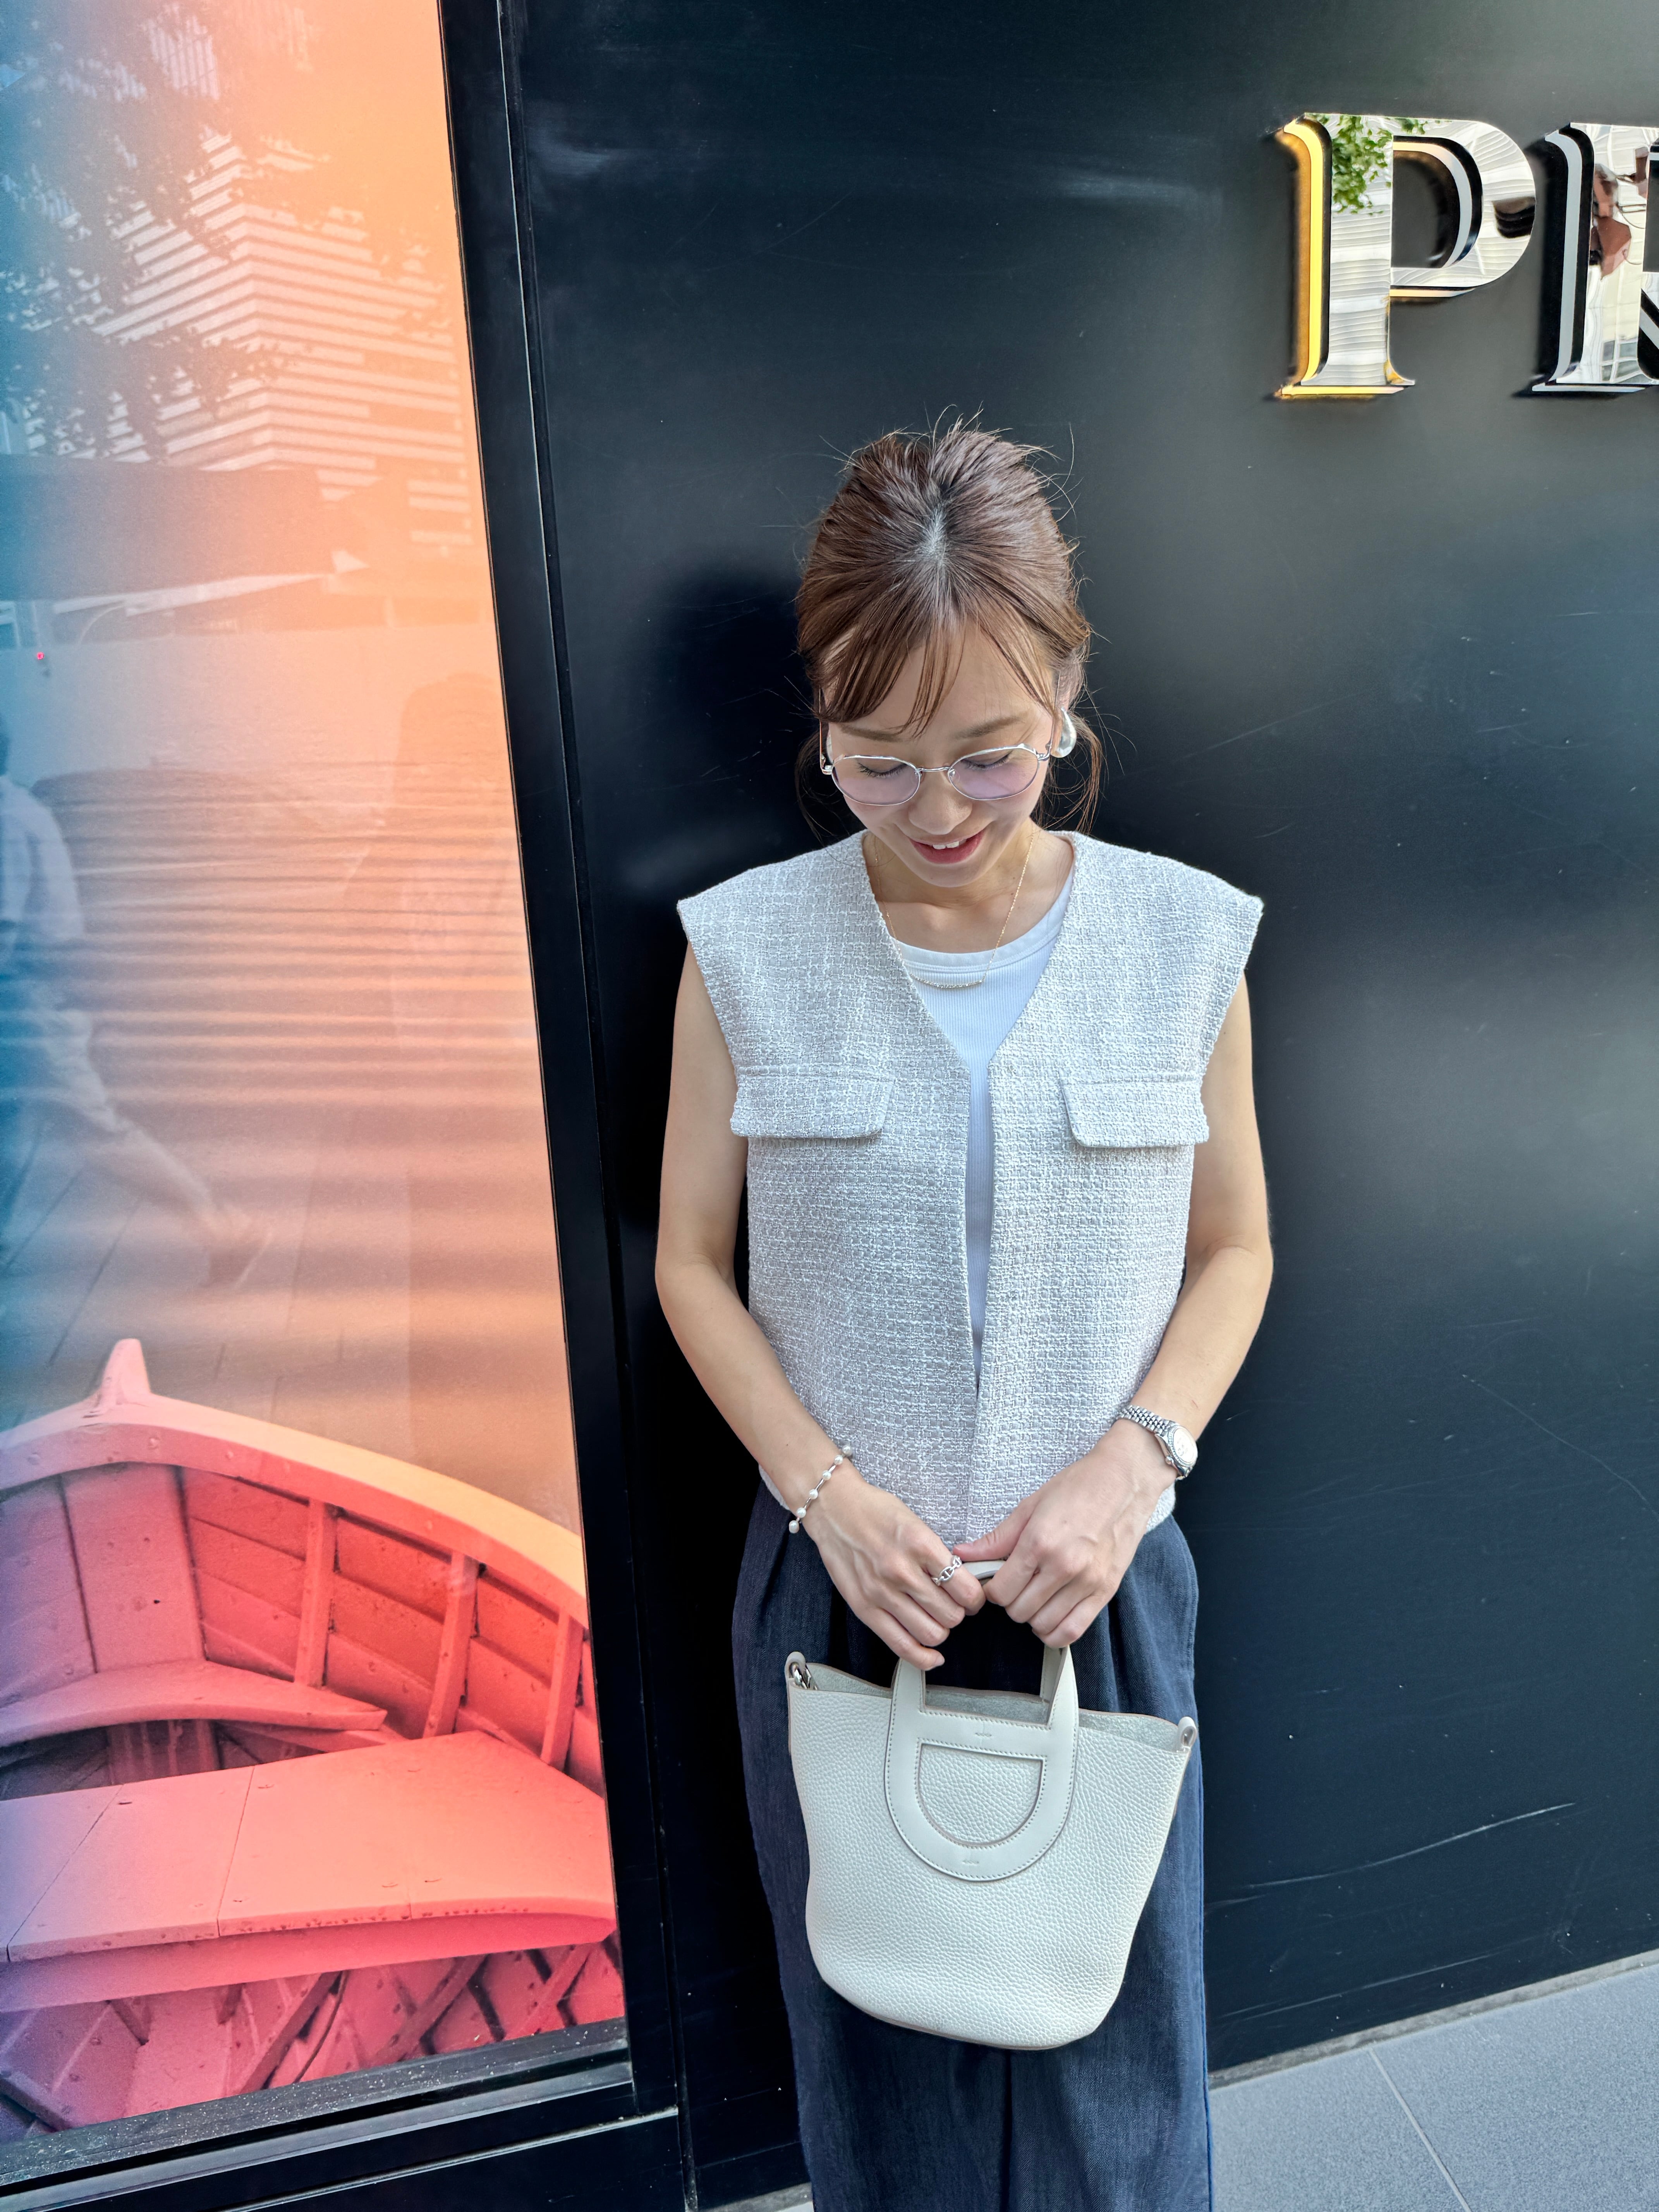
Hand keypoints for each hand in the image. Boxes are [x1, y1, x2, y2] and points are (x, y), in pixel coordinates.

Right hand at [806, 1462, 983, 1669]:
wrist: (834, 1508)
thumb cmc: (873, 1511)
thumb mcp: (915, 1522)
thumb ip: (937, 1554)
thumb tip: (962, 1581)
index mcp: (920, 1544)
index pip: (965, 1589)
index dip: (976, 1598)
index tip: (973, 1597)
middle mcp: (901, 1570)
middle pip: (951, 1615)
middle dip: (958, 1613)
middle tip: (953, 1605)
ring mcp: (881, 1592)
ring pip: (931, 1634)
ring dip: (941, 1630)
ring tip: (936, 1618)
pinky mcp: (864, 1607)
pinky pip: (901, 1644)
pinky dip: (923, 1657)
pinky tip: (932, 1655)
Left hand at [955, 1422, 1170, 1647]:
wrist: (1124, 1482)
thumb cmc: (1078, 1487)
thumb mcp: (1030, 1506)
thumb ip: (997, 1538)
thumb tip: (963, 1554)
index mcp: (1040, 1542)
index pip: (1001, 1591)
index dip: (991, 1590)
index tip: (995, 1582)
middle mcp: (1064, 1566)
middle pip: (1019, 1611)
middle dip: (1010, 1602)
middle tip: (1016, 1586)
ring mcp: (1087, 1582)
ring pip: (1044, 1625)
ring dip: (1032, 1617)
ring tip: (1034, 1597)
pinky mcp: (1105, 1592)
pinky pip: (1073, 1632)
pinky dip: (1055, 1632)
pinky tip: (1050, 1615)